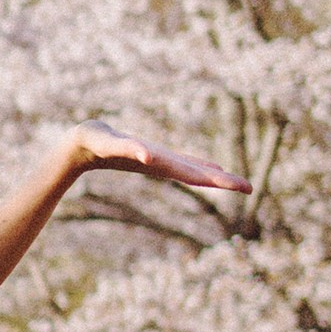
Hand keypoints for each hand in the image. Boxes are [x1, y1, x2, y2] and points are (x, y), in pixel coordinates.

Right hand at [70, 119, 249, 193]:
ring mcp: (156, 159)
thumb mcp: (112, 144)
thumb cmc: (94, 143)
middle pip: (197, 173)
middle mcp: (162, 162)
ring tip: (233, 181)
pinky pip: (180, 161)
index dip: (219, 179)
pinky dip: (197, 164)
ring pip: (189, 169)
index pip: (195, 173)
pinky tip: (209, 167)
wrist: (80, 146)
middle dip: (222, 180)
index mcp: (160, 163)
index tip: (243, 187)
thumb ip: (130, 149)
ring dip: (211, 175)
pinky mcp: (150, 154)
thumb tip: (148, 155)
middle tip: (249, 188)